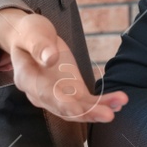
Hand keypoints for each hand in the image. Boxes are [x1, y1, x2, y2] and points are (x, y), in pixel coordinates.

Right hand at [0, 8, 125, 122]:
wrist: (30, 38)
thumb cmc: (29, 34)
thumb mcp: (32, 33)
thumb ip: (39, 45)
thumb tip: (51, 58)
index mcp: (28, 79)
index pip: (44, 95)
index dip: (61, 104)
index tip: (77, 109)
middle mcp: (41, 94)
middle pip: (64, 108)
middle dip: (86, 113)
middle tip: (108, 114)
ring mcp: (57, 95)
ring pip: (77, 109)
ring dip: (98, 110)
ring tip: (118, 105)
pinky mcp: (71, 91)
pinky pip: (87, 102)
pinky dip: (102, 102)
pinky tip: (119, 101)